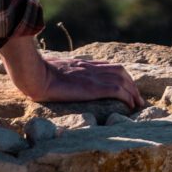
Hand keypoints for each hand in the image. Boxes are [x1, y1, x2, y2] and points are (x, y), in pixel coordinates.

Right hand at [0, 30, 144, 111]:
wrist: (34, 74)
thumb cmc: (36, 73)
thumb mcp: (52, 69)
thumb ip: (61, 72)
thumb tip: (56, 79)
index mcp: (81, 64)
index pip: (108, 66)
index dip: (121, 76)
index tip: (127, 88)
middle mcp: (90, 68)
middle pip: (120, 71)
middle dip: (132, 85)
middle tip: (137, 100)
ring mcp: (91, 77)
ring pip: (122, 80)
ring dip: (133, 92)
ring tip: (137, 105)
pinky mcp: (91, 88)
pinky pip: (117, 90)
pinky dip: (127, 97)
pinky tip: (129, 107)